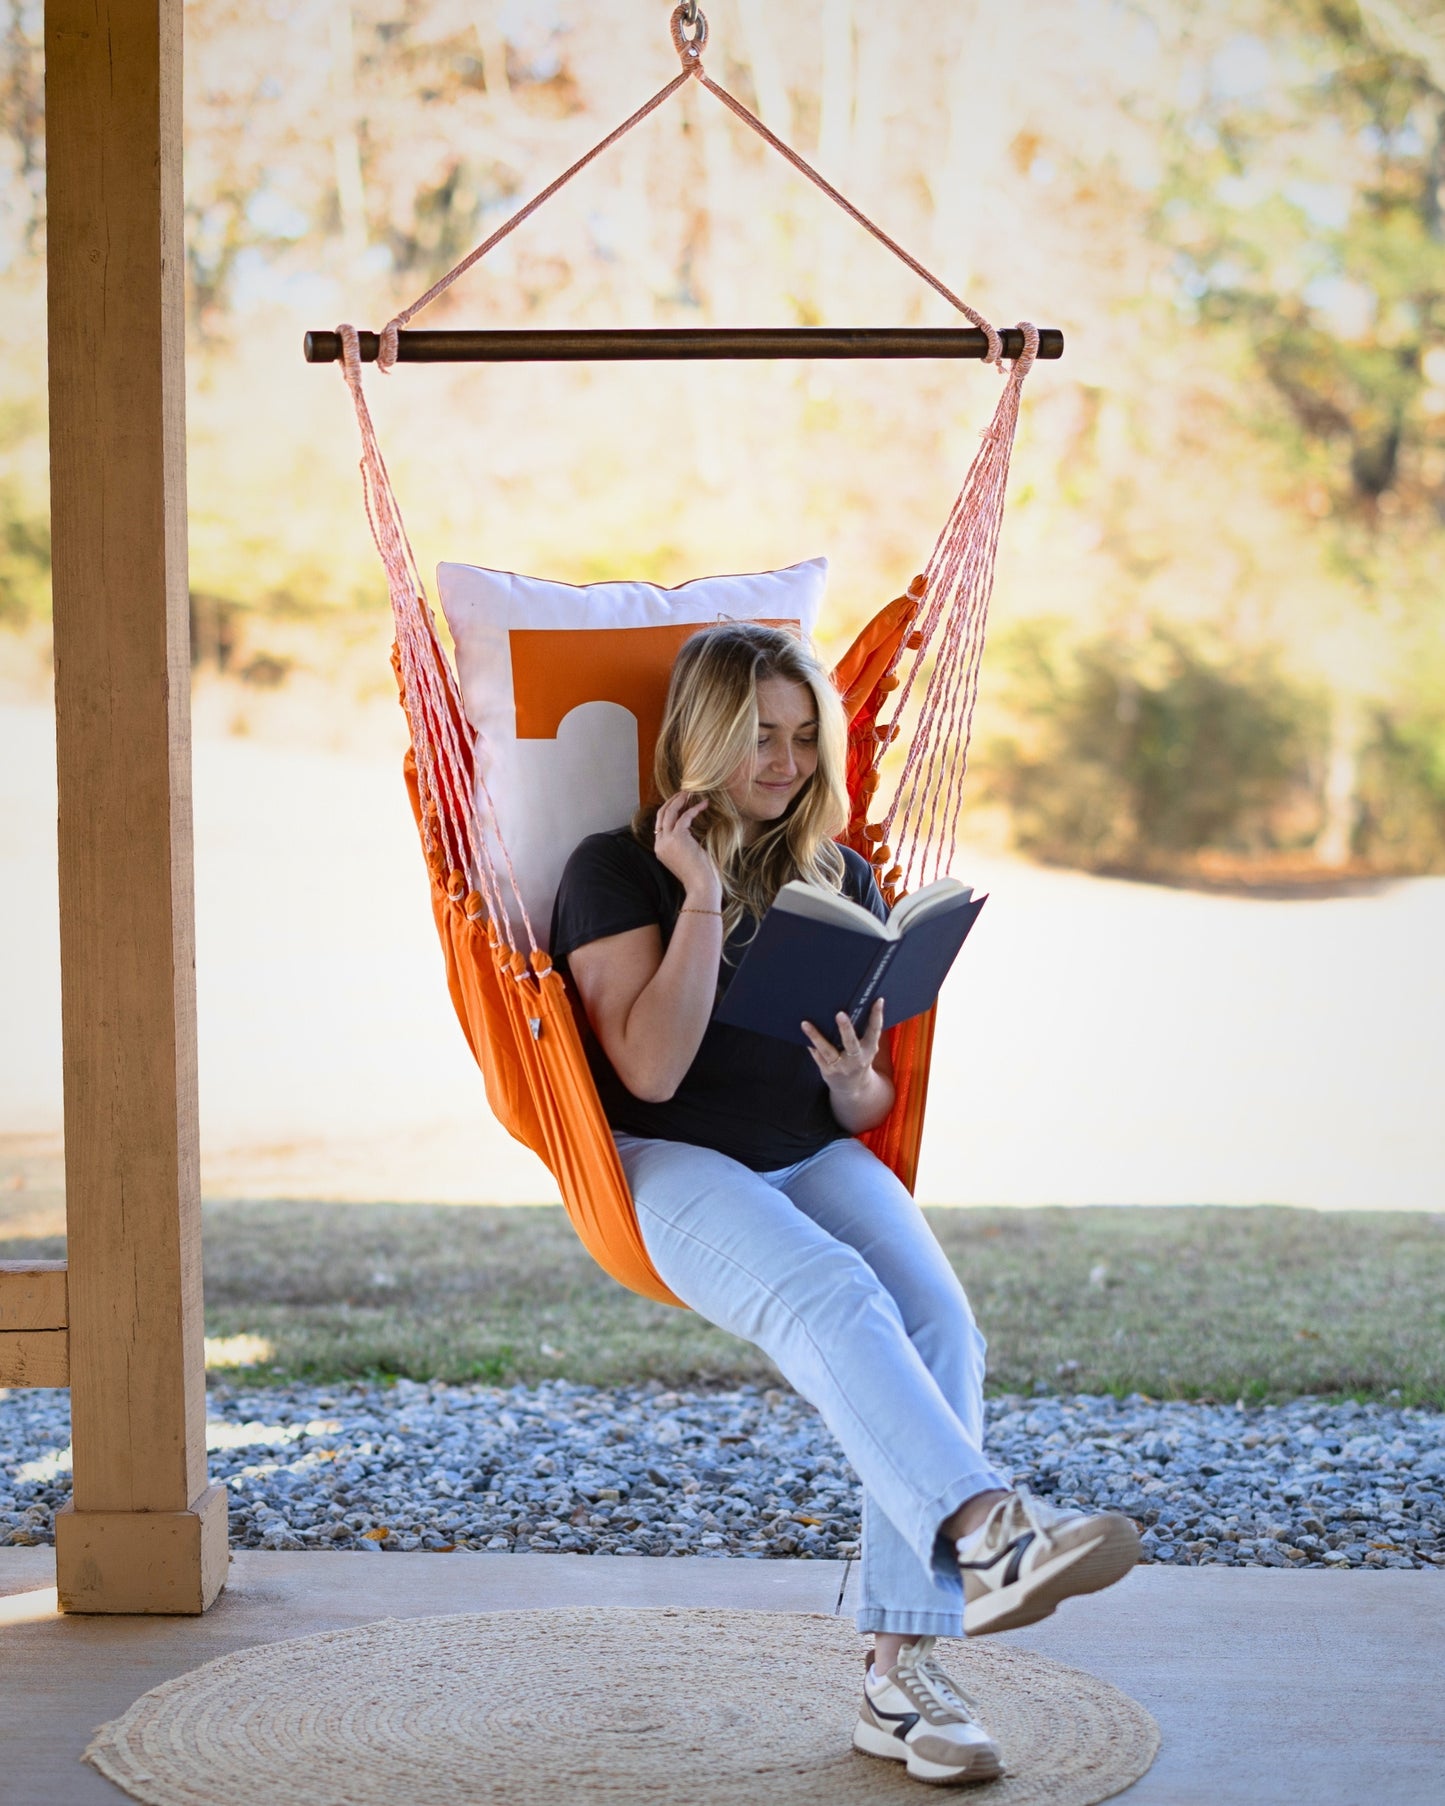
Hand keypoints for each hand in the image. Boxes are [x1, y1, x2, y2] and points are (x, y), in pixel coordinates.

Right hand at [652, 791, 721, 905]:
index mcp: (660, 850)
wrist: (701, 886)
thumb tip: (690, 830)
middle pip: (661, 815)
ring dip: (679, 800)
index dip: (670, 811)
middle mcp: (660, 844)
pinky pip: (684, 817)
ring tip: (690, 793)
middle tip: (684, 793)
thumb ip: (684, 844)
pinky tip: (704, 805)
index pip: (660, 824)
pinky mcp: (677, 838)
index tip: (680, 802)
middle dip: (671, 801)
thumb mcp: (687, 857)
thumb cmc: (699, 876)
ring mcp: (666, 841)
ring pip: (668, 812)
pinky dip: (694, 809)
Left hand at [802, 997, 884, 1095]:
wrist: (853, 1088)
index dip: (877, 1015)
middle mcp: (856, 1059)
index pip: (875, 1031)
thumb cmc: (859, 1060)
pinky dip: (810, 1044)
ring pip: (827, 1050)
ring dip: (816, 1037)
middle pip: (851, 1042)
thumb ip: (865, 1031)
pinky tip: (802, 1033)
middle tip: (840, 1014)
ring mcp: (841, 1066)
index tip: (878, 1000)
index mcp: (869, 1049)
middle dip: (845, 1028)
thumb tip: (856, 1004)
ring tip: (806, 1024)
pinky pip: (817, 1055)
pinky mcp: (827, 1071)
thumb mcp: (867, 1048)